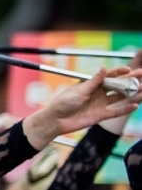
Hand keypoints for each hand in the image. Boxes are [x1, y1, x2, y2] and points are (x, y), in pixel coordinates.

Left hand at [23, 66, 141, 148]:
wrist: (56, 120)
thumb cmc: (63, 102)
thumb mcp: (79, 91)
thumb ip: (94, 81)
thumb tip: (104, 68)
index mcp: (92, 84)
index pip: (109, 76)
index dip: (119, 72)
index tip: (129, 69)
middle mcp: (98, 93)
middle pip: (118, 85)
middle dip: (130, 80)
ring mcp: (100, 104)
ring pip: (120, 97)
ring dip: (132, 93)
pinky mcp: (101, 115)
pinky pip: (116, 111)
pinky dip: (125, 109)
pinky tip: (135, 105)